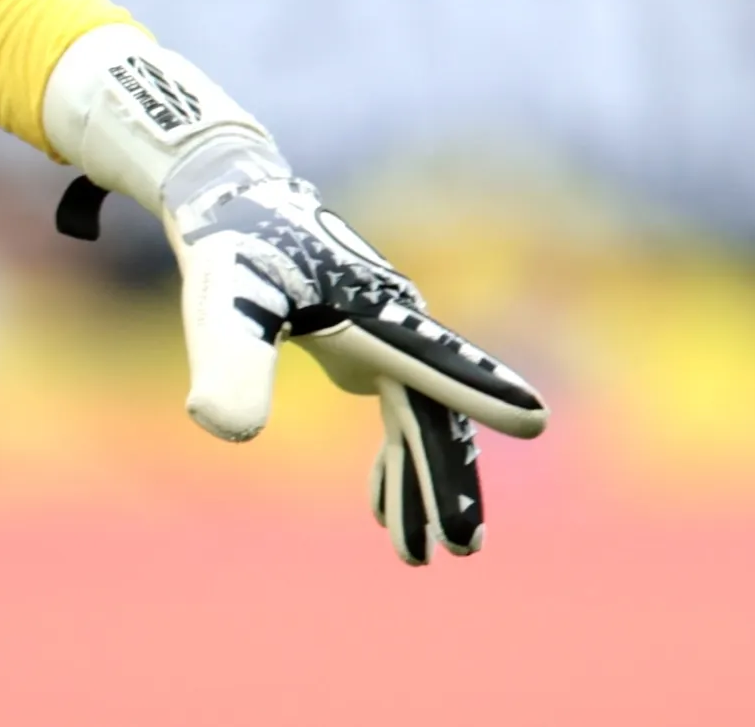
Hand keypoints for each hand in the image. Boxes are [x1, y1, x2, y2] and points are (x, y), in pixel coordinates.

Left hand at [131, 140, 548, 560]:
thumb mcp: (224, 301)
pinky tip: (383, 509)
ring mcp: (388, 338)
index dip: (478, 391)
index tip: (533, 419)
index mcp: (373, 312)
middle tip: (461, 548)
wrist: (228, 199)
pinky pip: (400, 414)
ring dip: (422, 484)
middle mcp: (396, 324)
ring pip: (420, 420)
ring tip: (419, 556)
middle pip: (435, 410)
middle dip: (449, 480)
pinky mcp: (368, 348)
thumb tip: (221, 430)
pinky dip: (397, 461)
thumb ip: (228, 360)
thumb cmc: (230, 246)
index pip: (432, 361)